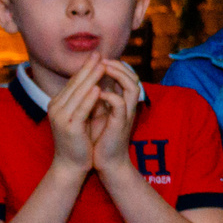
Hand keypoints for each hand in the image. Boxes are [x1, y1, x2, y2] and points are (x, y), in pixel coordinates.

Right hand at [44, 57, 110, 172]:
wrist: (71, 164)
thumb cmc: (78, 140)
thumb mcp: (80, 116)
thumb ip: (84, 100)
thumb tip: (94, 81)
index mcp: (57, 103)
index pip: (73, 82)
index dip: (85, 68)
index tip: (97, 55)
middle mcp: (55, 107)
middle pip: (75, 84)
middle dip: (88, 68)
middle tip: (99, 54)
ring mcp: (61, 117)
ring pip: (78, 93)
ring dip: (91, 78)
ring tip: (102, 66)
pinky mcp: (69, 127)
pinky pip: (81, 109)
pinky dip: (90, 98)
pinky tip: (98, 88)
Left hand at [86, 59, 141, 175]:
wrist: (105, 162)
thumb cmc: (100, 138)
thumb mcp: (99, 114)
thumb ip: (98, 99)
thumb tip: (89, 82)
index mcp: (124, 103)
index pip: (127, 77)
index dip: (116, 65)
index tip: (100, 60)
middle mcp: (128, 106)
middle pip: (133, 77)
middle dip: (119, 66)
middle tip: (102, 60)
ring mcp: (126, 115)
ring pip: (132, 86)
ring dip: (118, 75)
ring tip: (103, 68)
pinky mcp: (120, 124)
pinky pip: (119, 104)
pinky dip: (109, 95)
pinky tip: (97, 92)